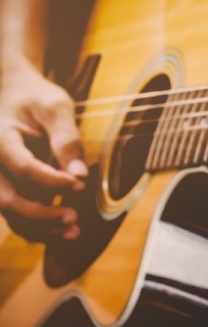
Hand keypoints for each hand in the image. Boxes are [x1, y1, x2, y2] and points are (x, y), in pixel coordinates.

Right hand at [0, 64, 85, 240]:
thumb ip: (66, 137)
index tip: (80, 185)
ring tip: (73, 231)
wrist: (14, 94)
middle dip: (40, 214)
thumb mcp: (55, 106)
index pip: (23, 168)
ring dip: (40, 227)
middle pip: (7, 199)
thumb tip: (79, 175)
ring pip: (9, 213)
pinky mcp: (7, 187)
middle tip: (74, 217)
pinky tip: (64, 232)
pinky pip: (15, 214)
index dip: (51, 181)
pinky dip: (37, 227)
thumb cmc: (36, 97)